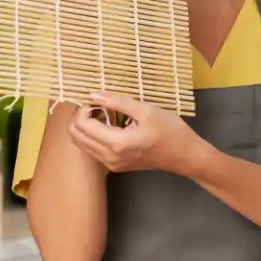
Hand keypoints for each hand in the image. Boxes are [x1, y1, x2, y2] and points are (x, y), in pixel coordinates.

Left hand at [68, 92, 207, 175]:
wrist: (184, 156)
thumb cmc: (170, 131)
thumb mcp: (146, 111)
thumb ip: (118, 102)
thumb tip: (93, 95)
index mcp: (117, 143)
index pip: (83, 125)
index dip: (83, 109)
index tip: (96, 99)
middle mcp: (109, 157)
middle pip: (76, 136)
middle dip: (79, 118)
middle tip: (95, 105)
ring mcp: (111, 164)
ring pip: (80, 144)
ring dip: (84, 127)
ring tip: (101, 114)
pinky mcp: (115, 166)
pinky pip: (91, 150)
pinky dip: (91, 136)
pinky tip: (106, 126)